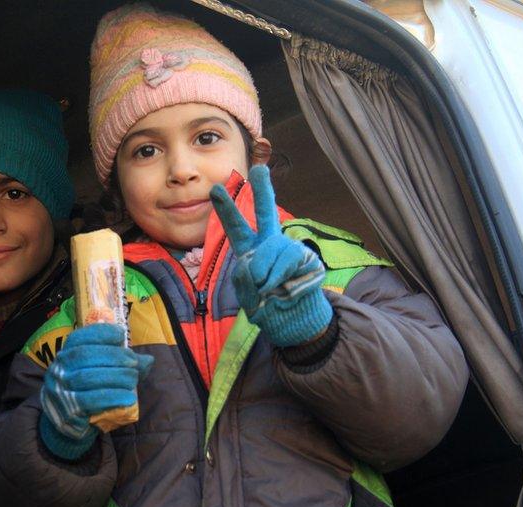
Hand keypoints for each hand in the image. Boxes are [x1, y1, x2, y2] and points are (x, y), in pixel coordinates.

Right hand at [39, 323, 152, 459]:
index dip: (100, 333)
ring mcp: (60, 390)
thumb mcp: (103, 374)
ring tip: (133, 380)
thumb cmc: (89, 392)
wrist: (69, 425)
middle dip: (113, 356)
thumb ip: (123, 365)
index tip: (121, 336)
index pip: (79, 337)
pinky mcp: (68, 411)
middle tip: (133, 363)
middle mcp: (58, 369)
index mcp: (66, 354)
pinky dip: (112, 397)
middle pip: (85, 355)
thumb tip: (148, 360)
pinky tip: (129, 398)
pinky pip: (90, 401)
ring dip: (116, 377)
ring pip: (88, 377)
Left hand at [209, 165, 332, 346]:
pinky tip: (281, 289)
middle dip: (263, 191)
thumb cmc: (267, 306)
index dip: (227, 209)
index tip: (216, 188)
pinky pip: (287, 262)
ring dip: (264, 271)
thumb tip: (255, 264)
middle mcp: (270, 244)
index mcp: (250, 250)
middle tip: (259, 170)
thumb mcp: (246, 294)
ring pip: (272, 247)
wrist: (293, 322)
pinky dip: (278, 278)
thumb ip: (245, 277)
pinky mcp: (306, 259)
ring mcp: (289, 250)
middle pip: (266, 213)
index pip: (237, 227)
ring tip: (265, 288)